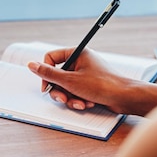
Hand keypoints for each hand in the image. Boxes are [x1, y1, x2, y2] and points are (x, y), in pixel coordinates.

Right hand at [27, 48, 156, 115]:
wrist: (125, 98)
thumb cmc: (102, 85)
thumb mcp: (70, 80)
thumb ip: (48, 73)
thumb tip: (31, 64)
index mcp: (77, 53)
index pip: (51, 58)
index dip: (46, 73)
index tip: (47, 86)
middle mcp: (81, 61)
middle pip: (57, 75)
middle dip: (60, 90)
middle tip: (64, 99)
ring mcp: (85, 74)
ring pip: (66, 87)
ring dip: (70, 97)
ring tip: (81, 103)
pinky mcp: (90, 86)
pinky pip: (76, 93)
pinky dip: (79, 100)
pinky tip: (88, 103)